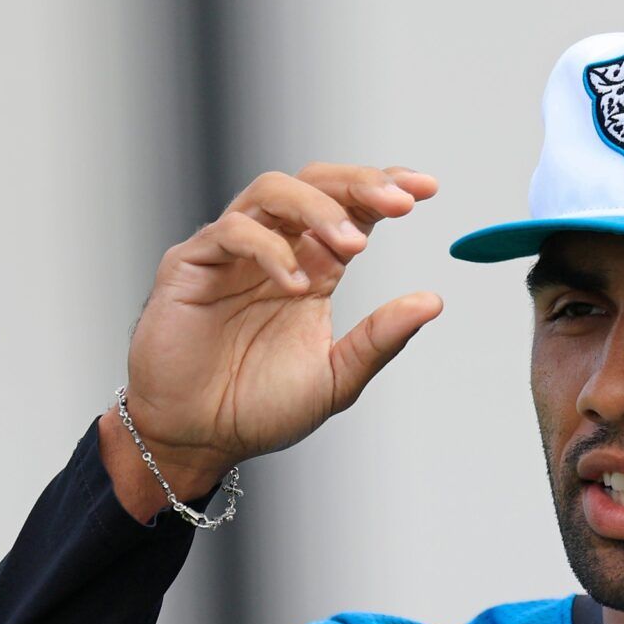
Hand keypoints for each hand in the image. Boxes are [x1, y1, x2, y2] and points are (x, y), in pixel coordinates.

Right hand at [115, 162, 442, 491]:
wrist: (200, 440)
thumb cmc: (259, 408)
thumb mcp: (337, 378)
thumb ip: (380, 339)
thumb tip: (432, 302)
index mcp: (314, 268)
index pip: (350, 209)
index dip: (384, 188)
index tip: (427, 188)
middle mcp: (275, 251)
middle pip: (316, 184)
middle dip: (360, 183)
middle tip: (400, 202)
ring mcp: (231, 254)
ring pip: (272, 191)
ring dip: (319, 208)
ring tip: (353, 245)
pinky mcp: (191, 265)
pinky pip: (230, 232)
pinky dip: (268, 249)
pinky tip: (294, 284)